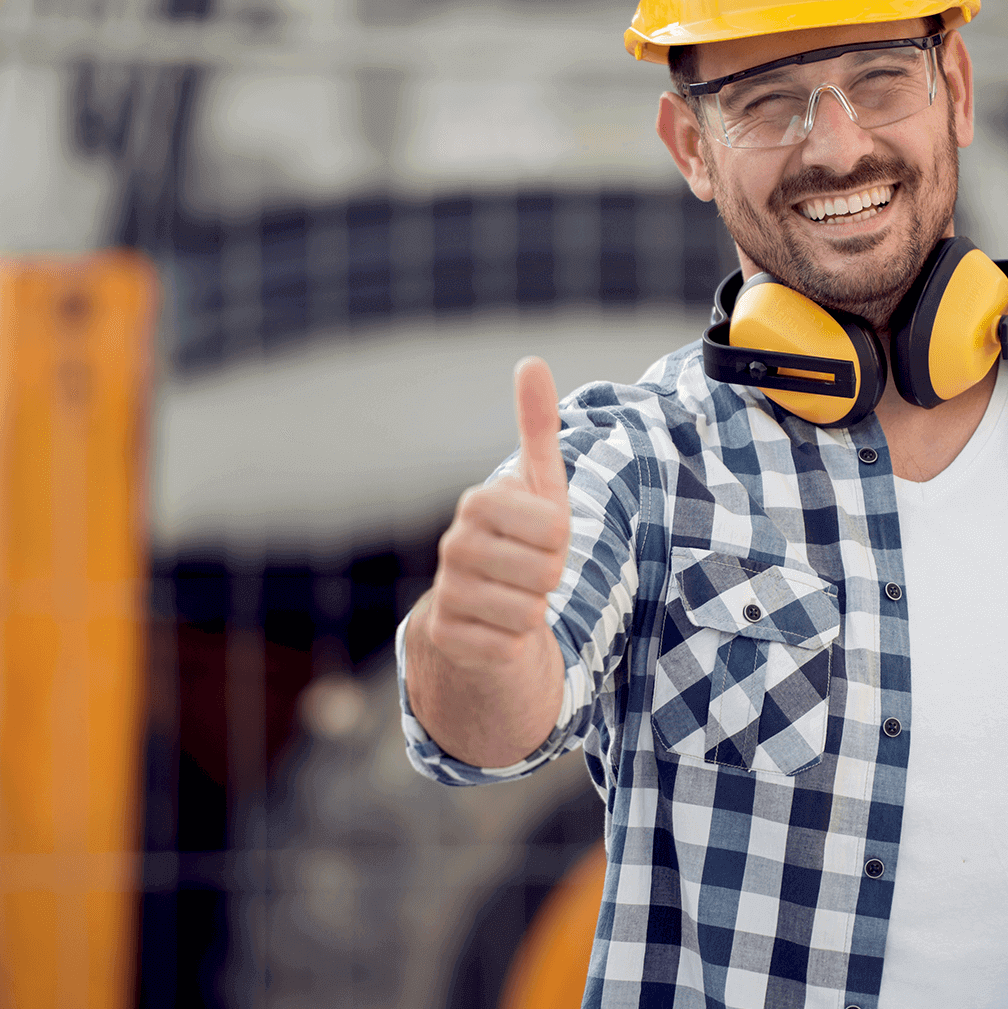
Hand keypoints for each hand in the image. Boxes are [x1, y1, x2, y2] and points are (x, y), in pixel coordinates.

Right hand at [421, 357, 571, 668]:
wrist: (483, 611)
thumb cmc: (522, 541)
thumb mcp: (540, 485)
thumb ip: (537, 426)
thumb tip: (531, 361)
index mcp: (478, 504)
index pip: (554, 527)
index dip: (561, 538)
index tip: (543, 538)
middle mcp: (453, 545)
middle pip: (547, 571)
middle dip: (551, 578)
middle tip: (531, 574)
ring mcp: (446, 593)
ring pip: (530, 611)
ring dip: (535, 611)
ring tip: (515, 599)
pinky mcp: (448, 638)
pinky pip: (511, 646)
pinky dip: (517, 645)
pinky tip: (499, 631)